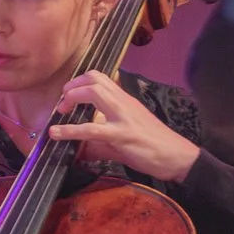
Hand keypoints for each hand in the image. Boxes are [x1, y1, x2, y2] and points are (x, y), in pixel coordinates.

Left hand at [46, 71, 201, 182]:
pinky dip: (70, 130)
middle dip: (71, 87)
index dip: (78, 82)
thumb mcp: (128, 130)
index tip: (68, 96)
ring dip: (71, 98)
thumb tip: (81, 145)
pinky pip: (92, 129)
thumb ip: (105, 131)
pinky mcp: (122, 135)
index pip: (100, 77)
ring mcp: (123, 117)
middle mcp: (123, 102)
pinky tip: (56, 134)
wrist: (177, 156)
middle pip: (94, 78)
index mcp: (125, 99)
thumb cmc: (154, 145)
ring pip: (93, 92)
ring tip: (60, 112)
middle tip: (62, 104)